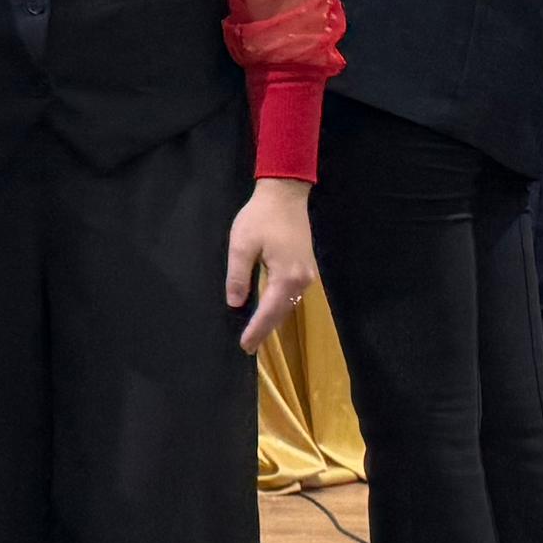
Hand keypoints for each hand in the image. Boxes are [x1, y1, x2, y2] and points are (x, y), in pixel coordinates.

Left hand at [225, 177, 316, 350]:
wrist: (285, 195)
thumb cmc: (260, 218)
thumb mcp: (242, 245)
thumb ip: (238, 276)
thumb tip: (235, 303)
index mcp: (287, 276)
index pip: (270, 312)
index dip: (257, 330)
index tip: (245, 346)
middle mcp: (303, 280)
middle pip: (283, 312)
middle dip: (265, 330)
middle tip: (248, 346)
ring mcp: (308, 274)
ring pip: (288, 304)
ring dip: (273, 319)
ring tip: (256, 333)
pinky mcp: (306, 267)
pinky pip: (292, 294)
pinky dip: (279, 306)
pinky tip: (268, 310)